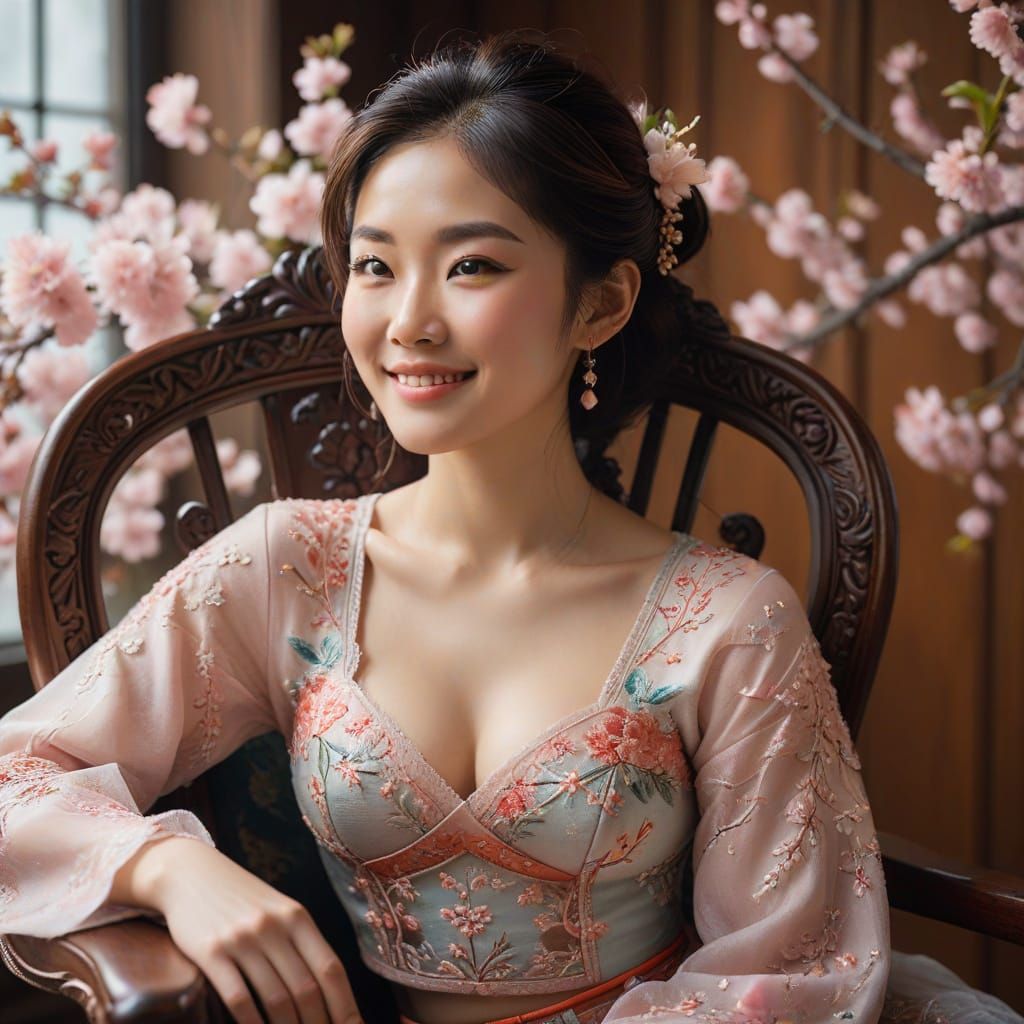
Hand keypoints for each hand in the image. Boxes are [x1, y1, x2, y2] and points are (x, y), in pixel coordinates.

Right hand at [113, 836, 363, 1023]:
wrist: (190, 874)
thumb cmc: (241, 898)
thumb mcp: (278, 911)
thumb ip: (300, 943)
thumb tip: (327, 989)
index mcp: (297, 917)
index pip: (331, 969)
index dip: (345, 1006)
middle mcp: (275, 927)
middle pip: (307, 989)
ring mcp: (243, 939)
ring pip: (276, 998)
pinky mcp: (211, 952)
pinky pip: (238, 998)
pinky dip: (252, 1023)